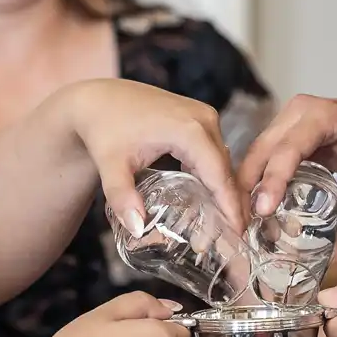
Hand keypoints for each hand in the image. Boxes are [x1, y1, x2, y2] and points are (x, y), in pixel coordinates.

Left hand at [58, 79, 245, 237]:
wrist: (97, 99)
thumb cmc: (104, 129)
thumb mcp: (111, 165)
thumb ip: (122, 196)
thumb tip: (137, 228)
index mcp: (189, 129)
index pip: (219, 175)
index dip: (230, 205)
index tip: (238, 233)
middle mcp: (203, 119)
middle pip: (225, 168)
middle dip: (231, 203)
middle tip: (233, 237)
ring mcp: (203, 115)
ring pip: (222, 160)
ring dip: (224, 190)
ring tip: (226, 224)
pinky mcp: (198, 118)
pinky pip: (213, 151)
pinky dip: (214, 175)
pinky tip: (212, 198)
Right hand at [237, 96, 336, 268]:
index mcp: (325, 116)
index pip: (290, 148)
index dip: (273, 179)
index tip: (262, 210)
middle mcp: (301, 109)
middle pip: (264, 149)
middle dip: (248, 186)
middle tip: (242, 225)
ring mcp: (290, 115)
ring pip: (257, 150)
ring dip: (246, 183)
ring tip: (243, 219)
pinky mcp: (285, 126)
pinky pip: (263, 151)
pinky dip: (255, 177)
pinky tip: (252, 203)